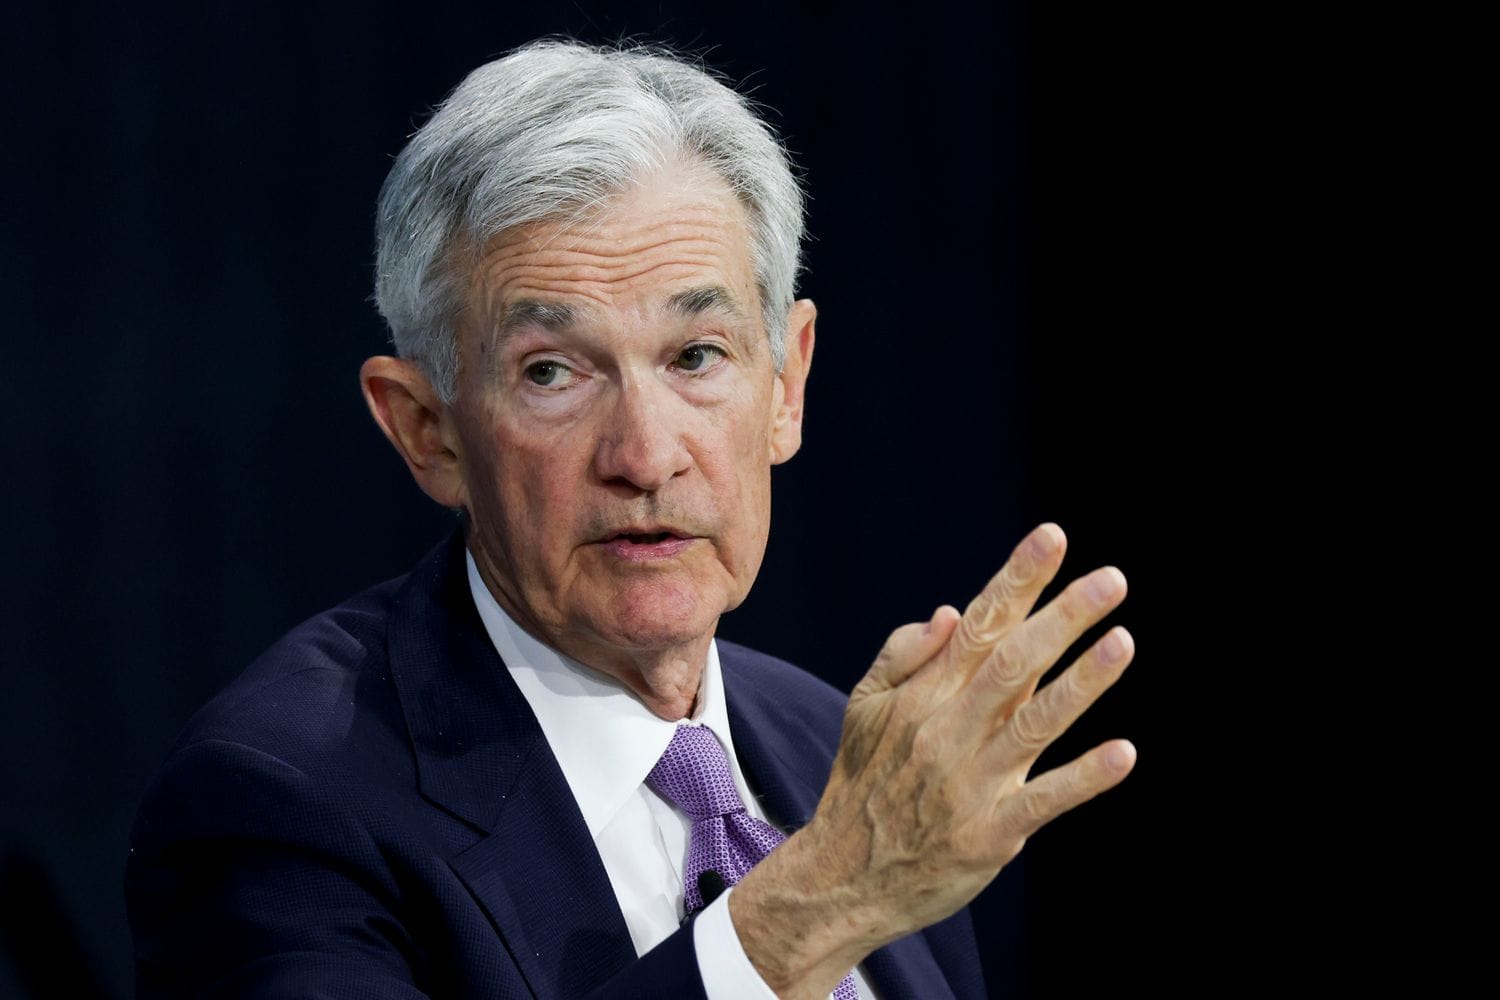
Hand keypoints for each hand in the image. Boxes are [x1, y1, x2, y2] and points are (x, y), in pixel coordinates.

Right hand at [732, 523, 1135, 997]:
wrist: (844, 877)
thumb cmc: (863, 783)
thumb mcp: (863, 709)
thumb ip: (902, 655)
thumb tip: (947, 611)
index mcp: (922, 695)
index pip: (977, 624)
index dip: (1017, 580)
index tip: (1053, 538)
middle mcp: (947, 729)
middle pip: (1011, 662)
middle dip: (1062, 617)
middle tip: (1112, 580)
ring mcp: (970, 782)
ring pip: (1033, 722)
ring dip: (1080, 682)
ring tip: (1123, 642)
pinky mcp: (990, 834)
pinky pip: (1043, 800)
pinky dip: (1082, 777)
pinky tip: (1123, 753)